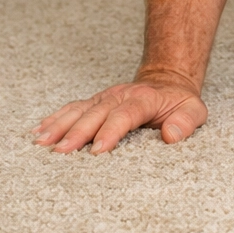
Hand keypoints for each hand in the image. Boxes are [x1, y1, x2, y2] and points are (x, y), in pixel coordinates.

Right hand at [32, 73, 206, 154]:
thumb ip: (186, 122)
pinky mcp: (96, 101)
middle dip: (78, 132)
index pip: (127, 113)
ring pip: (81, 109)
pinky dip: (56, 118)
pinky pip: (74, 108)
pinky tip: (39, 131)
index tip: (97, 150)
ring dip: (61, 125)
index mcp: (146, 98)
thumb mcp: (194, 110)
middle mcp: (122, 95)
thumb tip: (171, 136)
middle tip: (60, 152)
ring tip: (41, 142)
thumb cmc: (179, 102)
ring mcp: (106, 97)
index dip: (112, 130)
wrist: (168, 80)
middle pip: (98, 112)